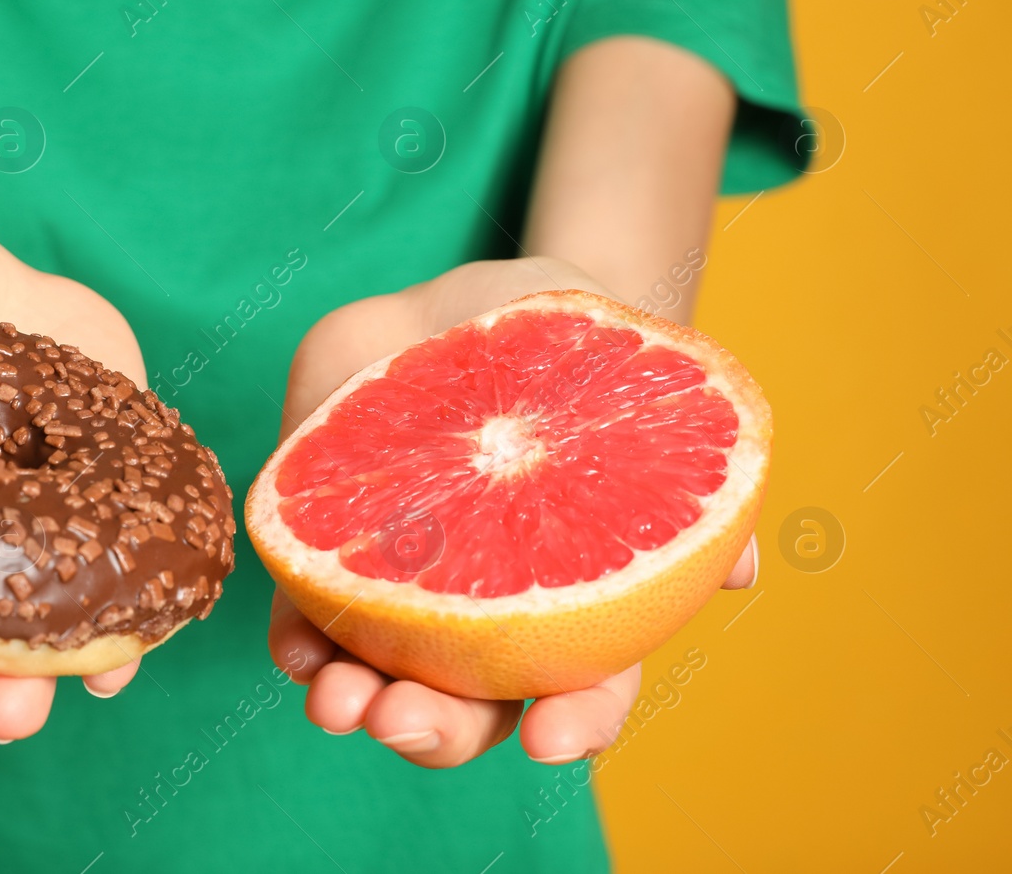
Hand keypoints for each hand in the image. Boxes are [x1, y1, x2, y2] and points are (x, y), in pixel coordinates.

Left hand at [266, 257, 757, 767]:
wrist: (467, 303)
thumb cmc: (571, 349)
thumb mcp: (629, 379)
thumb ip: (681, 460)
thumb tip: (746, 570)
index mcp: (572, 595)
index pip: (587, 688)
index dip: (575, 723)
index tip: (549, 741)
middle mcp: (485, 607)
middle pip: (470, 708)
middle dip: (436, 732)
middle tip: (404, 723)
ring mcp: (406, 583)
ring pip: (380, 676)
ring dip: (356, 704)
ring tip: (340, 702)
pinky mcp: (336, 542)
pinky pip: (307, 615)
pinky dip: (298, 642)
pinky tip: (297, 652)